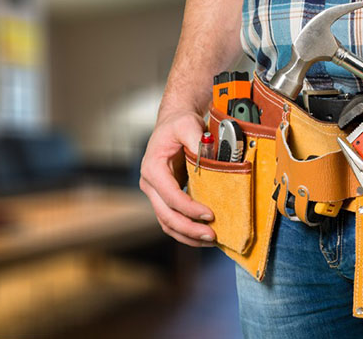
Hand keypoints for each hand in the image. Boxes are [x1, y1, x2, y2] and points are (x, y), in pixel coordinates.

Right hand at [140, 109, 215, 246]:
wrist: (174, 123)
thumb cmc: (179, 124)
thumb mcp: (188, 125)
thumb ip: (197, 139)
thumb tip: (209, 154)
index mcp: (153, 168)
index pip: (170, 196)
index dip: (189, 208)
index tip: (210, 214)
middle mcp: (150, 184)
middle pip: (166, 216)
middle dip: (189, 229)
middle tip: (212, 235)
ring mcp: (156, 194)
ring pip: (168, 223)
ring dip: (188, 235)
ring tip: (211, 240)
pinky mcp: (166, 199)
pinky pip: (173, 220)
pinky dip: (188, 230)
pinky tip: (205, 234)